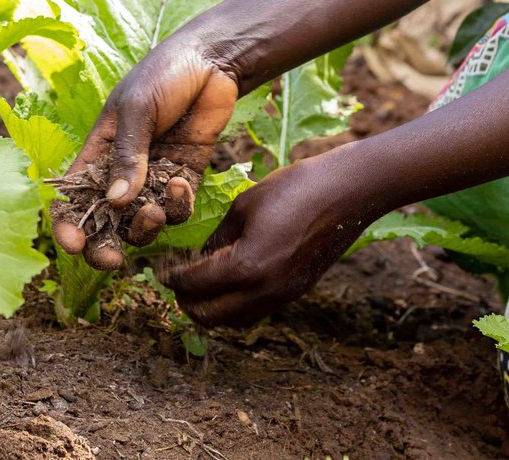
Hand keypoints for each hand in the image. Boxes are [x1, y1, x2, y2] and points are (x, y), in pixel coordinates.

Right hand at [52, 36, 240, 269]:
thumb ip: (127, 155)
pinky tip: (181, 183)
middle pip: (106, 223)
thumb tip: (115, 202)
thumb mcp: (137, 109)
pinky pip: (177, 209)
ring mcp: (154, 177)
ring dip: (146, 226)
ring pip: (142, 223)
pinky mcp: (185, 177)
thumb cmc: (164, 74)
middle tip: (112, 261)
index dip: (69, 225)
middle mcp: (123, 171)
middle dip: (104, 247)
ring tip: (155, 208)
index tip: (73, 245)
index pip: (74, 198)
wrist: (212, 61)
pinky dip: (177, 207)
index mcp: (98, 152)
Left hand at [161, 148, 379, 327]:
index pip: (194, 285)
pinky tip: (230, 281)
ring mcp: (283, 296)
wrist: (348, 191)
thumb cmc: (296, 187)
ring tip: (200, 284)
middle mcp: (263, 291)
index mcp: (246, 267)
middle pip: (210, 317)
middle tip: (176, 281)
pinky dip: (235, 305)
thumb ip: (218, 236)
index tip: (160, 268)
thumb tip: (200, 257)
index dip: (171, 277)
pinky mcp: (296, 292)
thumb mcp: (245, 205)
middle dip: (186, 301)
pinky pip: (255, 311)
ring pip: (234, 321)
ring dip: (211, 309)